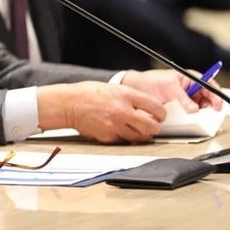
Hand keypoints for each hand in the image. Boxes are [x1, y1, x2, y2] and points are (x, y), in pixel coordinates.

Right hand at [37, 81, 166, 142]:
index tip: (160, 115)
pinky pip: (124, 140)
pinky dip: (124, 137)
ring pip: (140, 137)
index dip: (162, 113)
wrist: (67, 104)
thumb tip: (147, 107)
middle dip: (155, 127)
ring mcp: (115, 125)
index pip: (156, 107)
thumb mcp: (112, 88)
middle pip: (152, 126)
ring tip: (136, 128)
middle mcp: (122, 110)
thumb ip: (130, 98)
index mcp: (125, 95)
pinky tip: (118, 129)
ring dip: (141, 134)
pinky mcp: (108, 137)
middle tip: (152, 125)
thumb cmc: (87, 94)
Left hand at [122, 69, 223, 111]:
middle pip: (208, 99)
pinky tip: (189, 122)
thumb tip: (194, 109)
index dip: (216, 95)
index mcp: (190, 79)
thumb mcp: (169, 86)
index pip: (209, 85)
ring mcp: (186, 100)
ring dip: (201, 115)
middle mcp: (190, 90)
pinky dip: (191, 119)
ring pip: (200, 109)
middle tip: (208, 115)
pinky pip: (190, 116)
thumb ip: (182, 97)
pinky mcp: (180, 110)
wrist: (136, 88)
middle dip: (210, 107)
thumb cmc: (151, 81)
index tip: (217, 105)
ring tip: (198, 119)